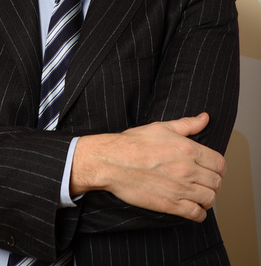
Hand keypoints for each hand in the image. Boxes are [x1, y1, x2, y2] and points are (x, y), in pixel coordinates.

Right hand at [70, 113, 225, 222]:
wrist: (113, 161)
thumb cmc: (134, 143)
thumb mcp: (162, 127)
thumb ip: (187, 124)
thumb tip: (204, 118)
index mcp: (188, 148)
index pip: (219, 163)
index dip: (218, 167)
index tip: (212, 168)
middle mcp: (188, 169)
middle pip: (217, 181)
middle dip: (214, 182)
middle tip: (204, 181)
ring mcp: (180, 188)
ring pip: (210, 198)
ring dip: (207, 197)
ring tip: (199, 194)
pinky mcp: (170, 204)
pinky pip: (196, 214)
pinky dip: (199, 213)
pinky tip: (192, 206)